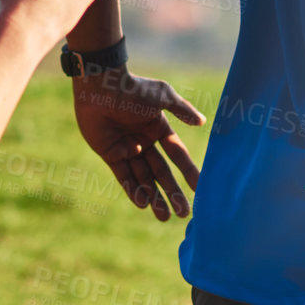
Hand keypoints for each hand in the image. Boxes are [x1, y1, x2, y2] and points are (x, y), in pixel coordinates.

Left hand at [71, 67, 204, 220]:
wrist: (101, 87)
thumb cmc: (134, 89)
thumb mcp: (163, 96)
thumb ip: (182, 110)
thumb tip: (202, 122)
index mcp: (159, 128)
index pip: (178, 155)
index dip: (189, 172)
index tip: (200, 189)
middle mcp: (145, 141)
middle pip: (162, 173)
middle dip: (173, 193)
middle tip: (184, 214)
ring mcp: (127, 149)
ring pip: (144, 178)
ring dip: (154, 197)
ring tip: (165, 217)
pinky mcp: (110, 154)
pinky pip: (124, 176)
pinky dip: (133, 190)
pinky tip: (143, 204)